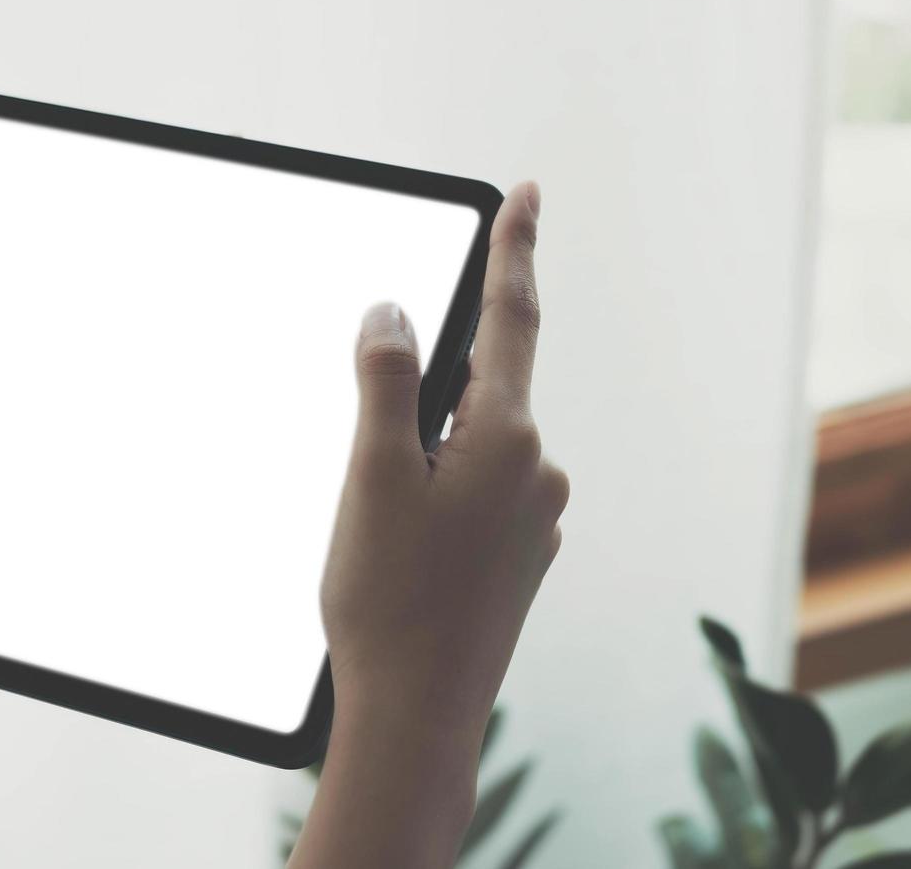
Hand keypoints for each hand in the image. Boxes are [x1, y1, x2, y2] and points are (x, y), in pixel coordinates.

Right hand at [321, 180, 568, 748]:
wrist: (419, 718)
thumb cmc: (389, 602)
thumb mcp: (371, 477)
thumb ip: (383, 382)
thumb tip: (393, 315)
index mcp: (509, 440)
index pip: (512, 318)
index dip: (514, 248)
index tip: (527, 192)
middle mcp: (539, 473)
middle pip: (481, 391)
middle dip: (425, 398)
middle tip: (373, 472)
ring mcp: (535, 520)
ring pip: (472, 450)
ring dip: (424, 461)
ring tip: (375, 535)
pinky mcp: (521, 559)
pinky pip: (476, 498)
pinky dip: (436, 500)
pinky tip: (400, 555)